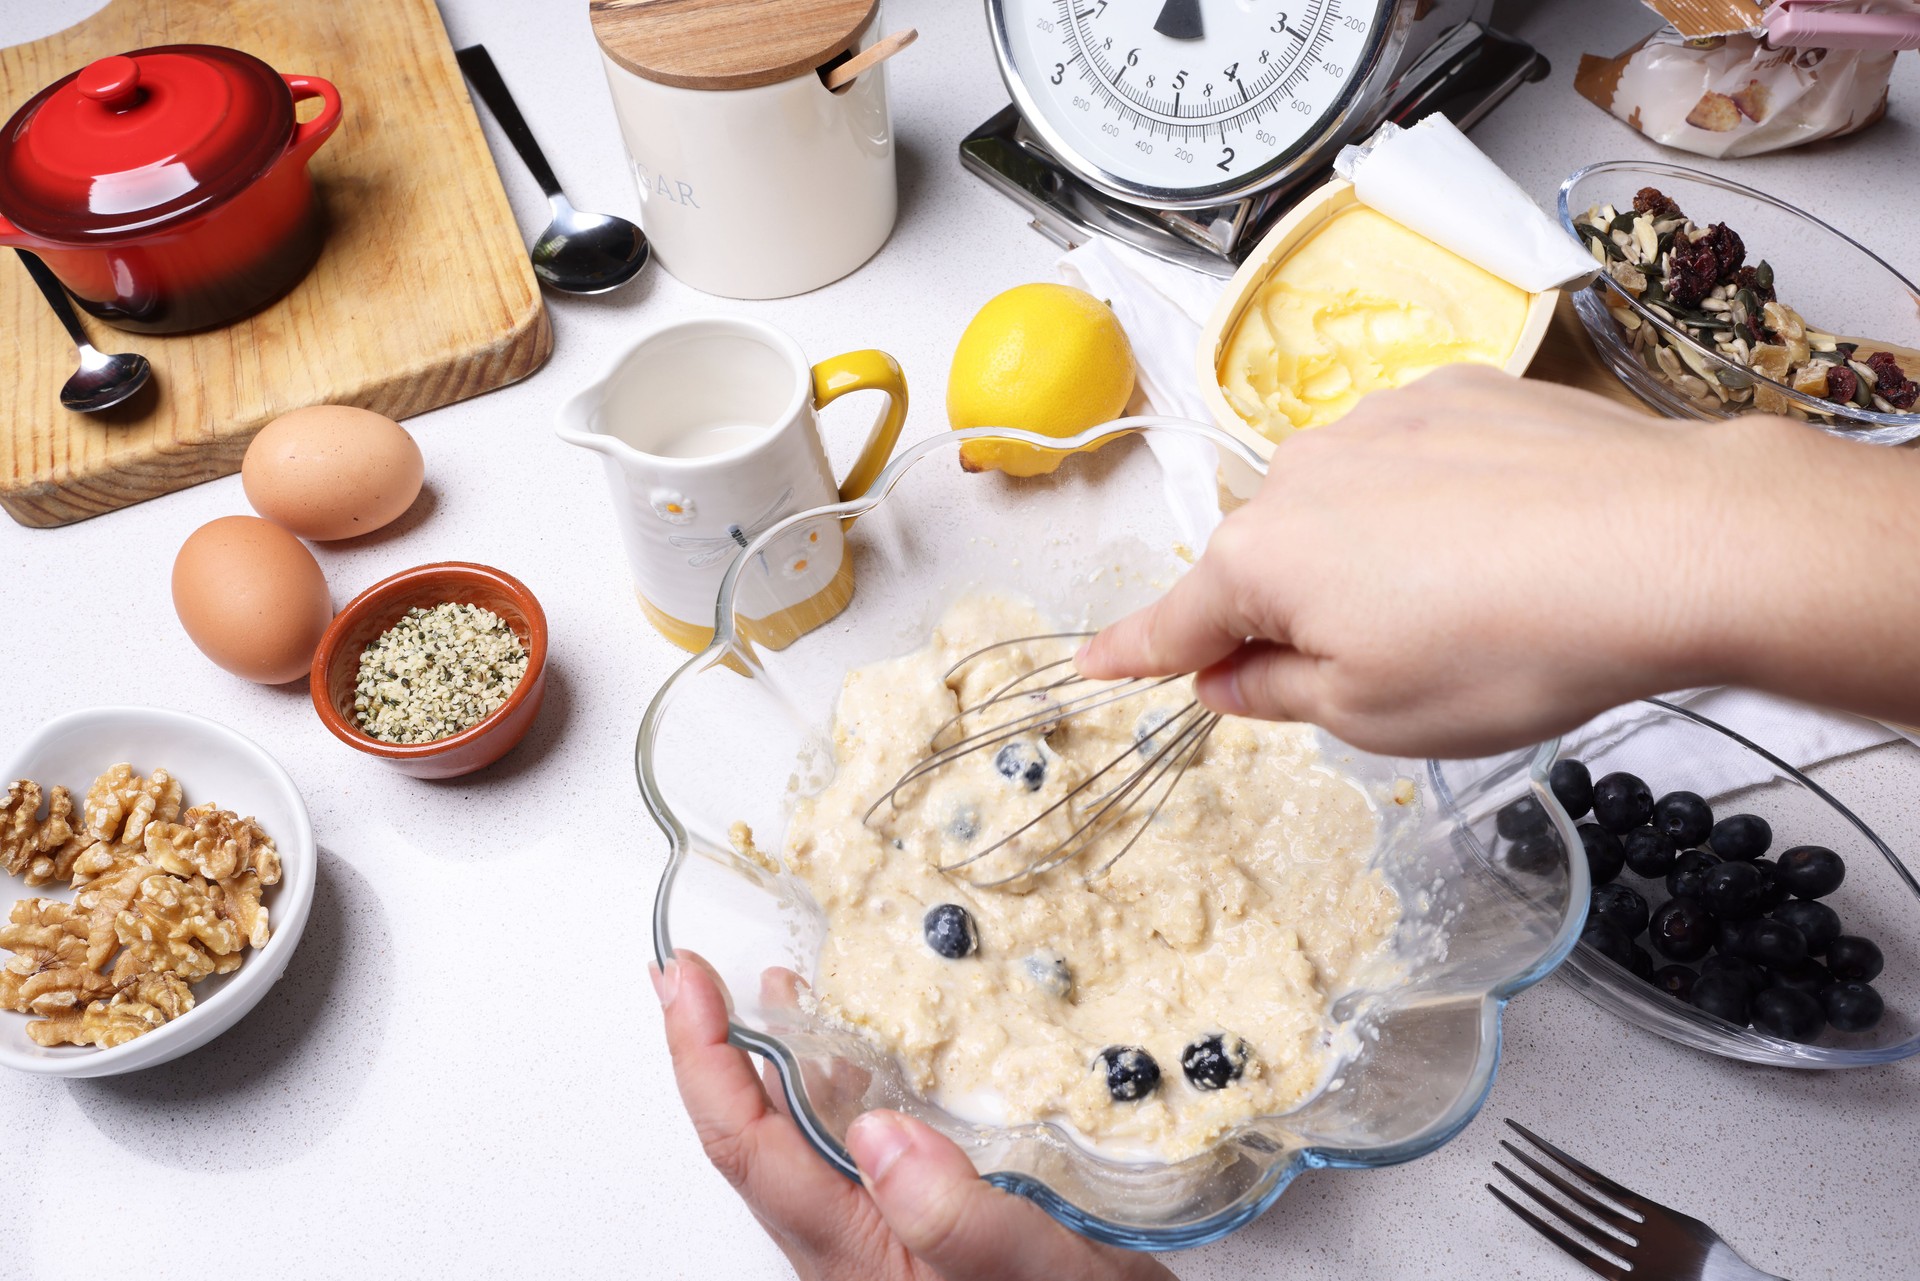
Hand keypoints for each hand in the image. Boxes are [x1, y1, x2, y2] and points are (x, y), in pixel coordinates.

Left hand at [654, 950, 1176, 1280]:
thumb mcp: (1032, 1270)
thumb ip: (955, 1216)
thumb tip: (877, 1133)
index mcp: (853, 1251)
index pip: (746, 1145)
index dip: (703, 1058)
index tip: (682, 980)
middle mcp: (852, 1242)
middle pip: (756, 1137)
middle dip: (719, 1048)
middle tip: (698, 973)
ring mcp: (882, 1235)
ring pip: (805, 1139)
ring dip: (779, 1059)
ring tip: (771, 989)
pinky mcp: (918, 1224)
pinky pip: (858, 1145)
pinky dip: (845, 1081)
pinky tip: (867, 1051)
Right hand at [1080, 365, 1919, 756]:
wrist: (1668, 545)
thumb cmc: (1508, 650)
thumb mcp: (1373, 715)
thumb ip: (1277, 693)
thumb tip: (1226, 676)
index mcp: (1262, 558)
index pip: (1176, 623)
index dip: (1134, 655)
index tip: (1092, 665)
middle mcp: (1300, 471)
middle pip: (1269, 560)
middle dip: (1299, 611)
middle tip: (1387, 666)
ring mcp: (1380, 418)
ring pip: (1342, 505)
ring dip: (1372, 552)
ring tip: (1474, 599)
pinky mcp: (1458, 389)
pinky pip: (1411, 458)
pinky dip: (1436, 500)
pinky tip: (1505, 536)